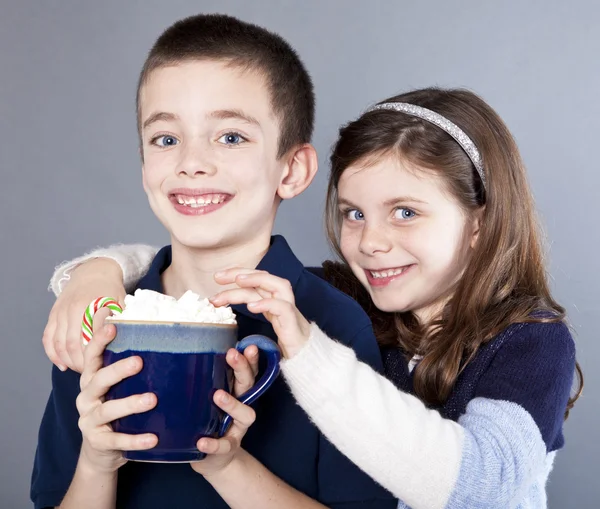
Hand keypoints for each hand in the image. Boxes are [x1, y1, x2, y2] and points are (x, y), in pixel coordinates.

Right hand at [42, 258, 125, 372]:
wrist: (94, 271)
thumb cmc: (111, 290)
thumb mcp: (121, 303)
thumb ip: (121, 321)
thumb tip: (129, 343)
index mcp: (92, 306)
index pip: (90, 339)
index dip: (94, 357)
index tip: (103, 369)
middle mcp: (72, 309)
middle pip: (71, 344)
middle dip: (80, 363)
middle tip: (91, 374)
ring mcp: (60, 312)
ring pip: (58, 344)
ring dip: (67, 360)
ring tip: (80, 371)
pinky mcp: (53, 314)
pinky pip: (48, 338)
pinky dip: (53, 354)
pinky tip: (62, 365)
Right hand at [76, 323, 157, 473]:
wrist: (102, 452)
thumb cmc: (116, 412)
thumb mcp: (118, 389)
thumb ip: (129, 370)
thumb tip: (160, 341)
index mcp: (91, 380)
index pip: (91, 357)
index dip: (99, 341)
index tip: (113, 327)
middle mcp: (86, 397)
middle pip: (98, 380)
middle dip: (118, 370)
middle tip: (138, 362)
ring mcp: (89, 420)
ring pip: (107, 410)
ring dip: (130, 403)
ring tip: (152, 399)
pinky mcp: (97, 442)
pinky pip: (116, 440)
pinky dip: (134, 439)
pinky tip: (153, 438)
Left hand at [190, 342, 257, 475]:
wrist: (213, 458)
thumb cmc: (208, 420)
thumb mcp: (207, 398)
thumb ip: (203, 379)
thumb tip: (181, 351)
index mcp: (237, 391)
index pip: (248, 371)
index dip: (250, 358)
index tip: (248, 345)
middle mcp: (243, 406)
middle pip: (249, 385)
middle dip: (242, 368)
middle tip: (232, 355)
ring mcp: (238, 427)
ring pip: (246, 414)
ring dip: (233, 404)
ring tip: (218, 395)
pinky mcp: (228, 447)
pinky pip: (224, 445)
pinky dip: (214, 443)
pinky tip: (202, 441)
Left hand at [210, 268, 310, 358]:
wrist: (307, 359)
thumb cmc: (284, 341)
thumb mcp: (264, 322)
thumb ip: (253, 307)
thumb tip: (224, 300)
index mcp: (274, 299)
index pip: (257, 280)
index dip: (238, 274)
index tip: (218, 277)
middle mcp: (282, 300)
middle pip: (264, 278)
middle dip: (241, 273)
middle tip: (217, 277)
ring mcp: (290, 311)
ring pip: (277, 286)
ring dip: (257, 280)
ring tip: (238, 281)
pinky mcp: (294, 324)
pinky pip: (283, 308)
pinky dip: (268, 304)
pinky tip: (252, 307)